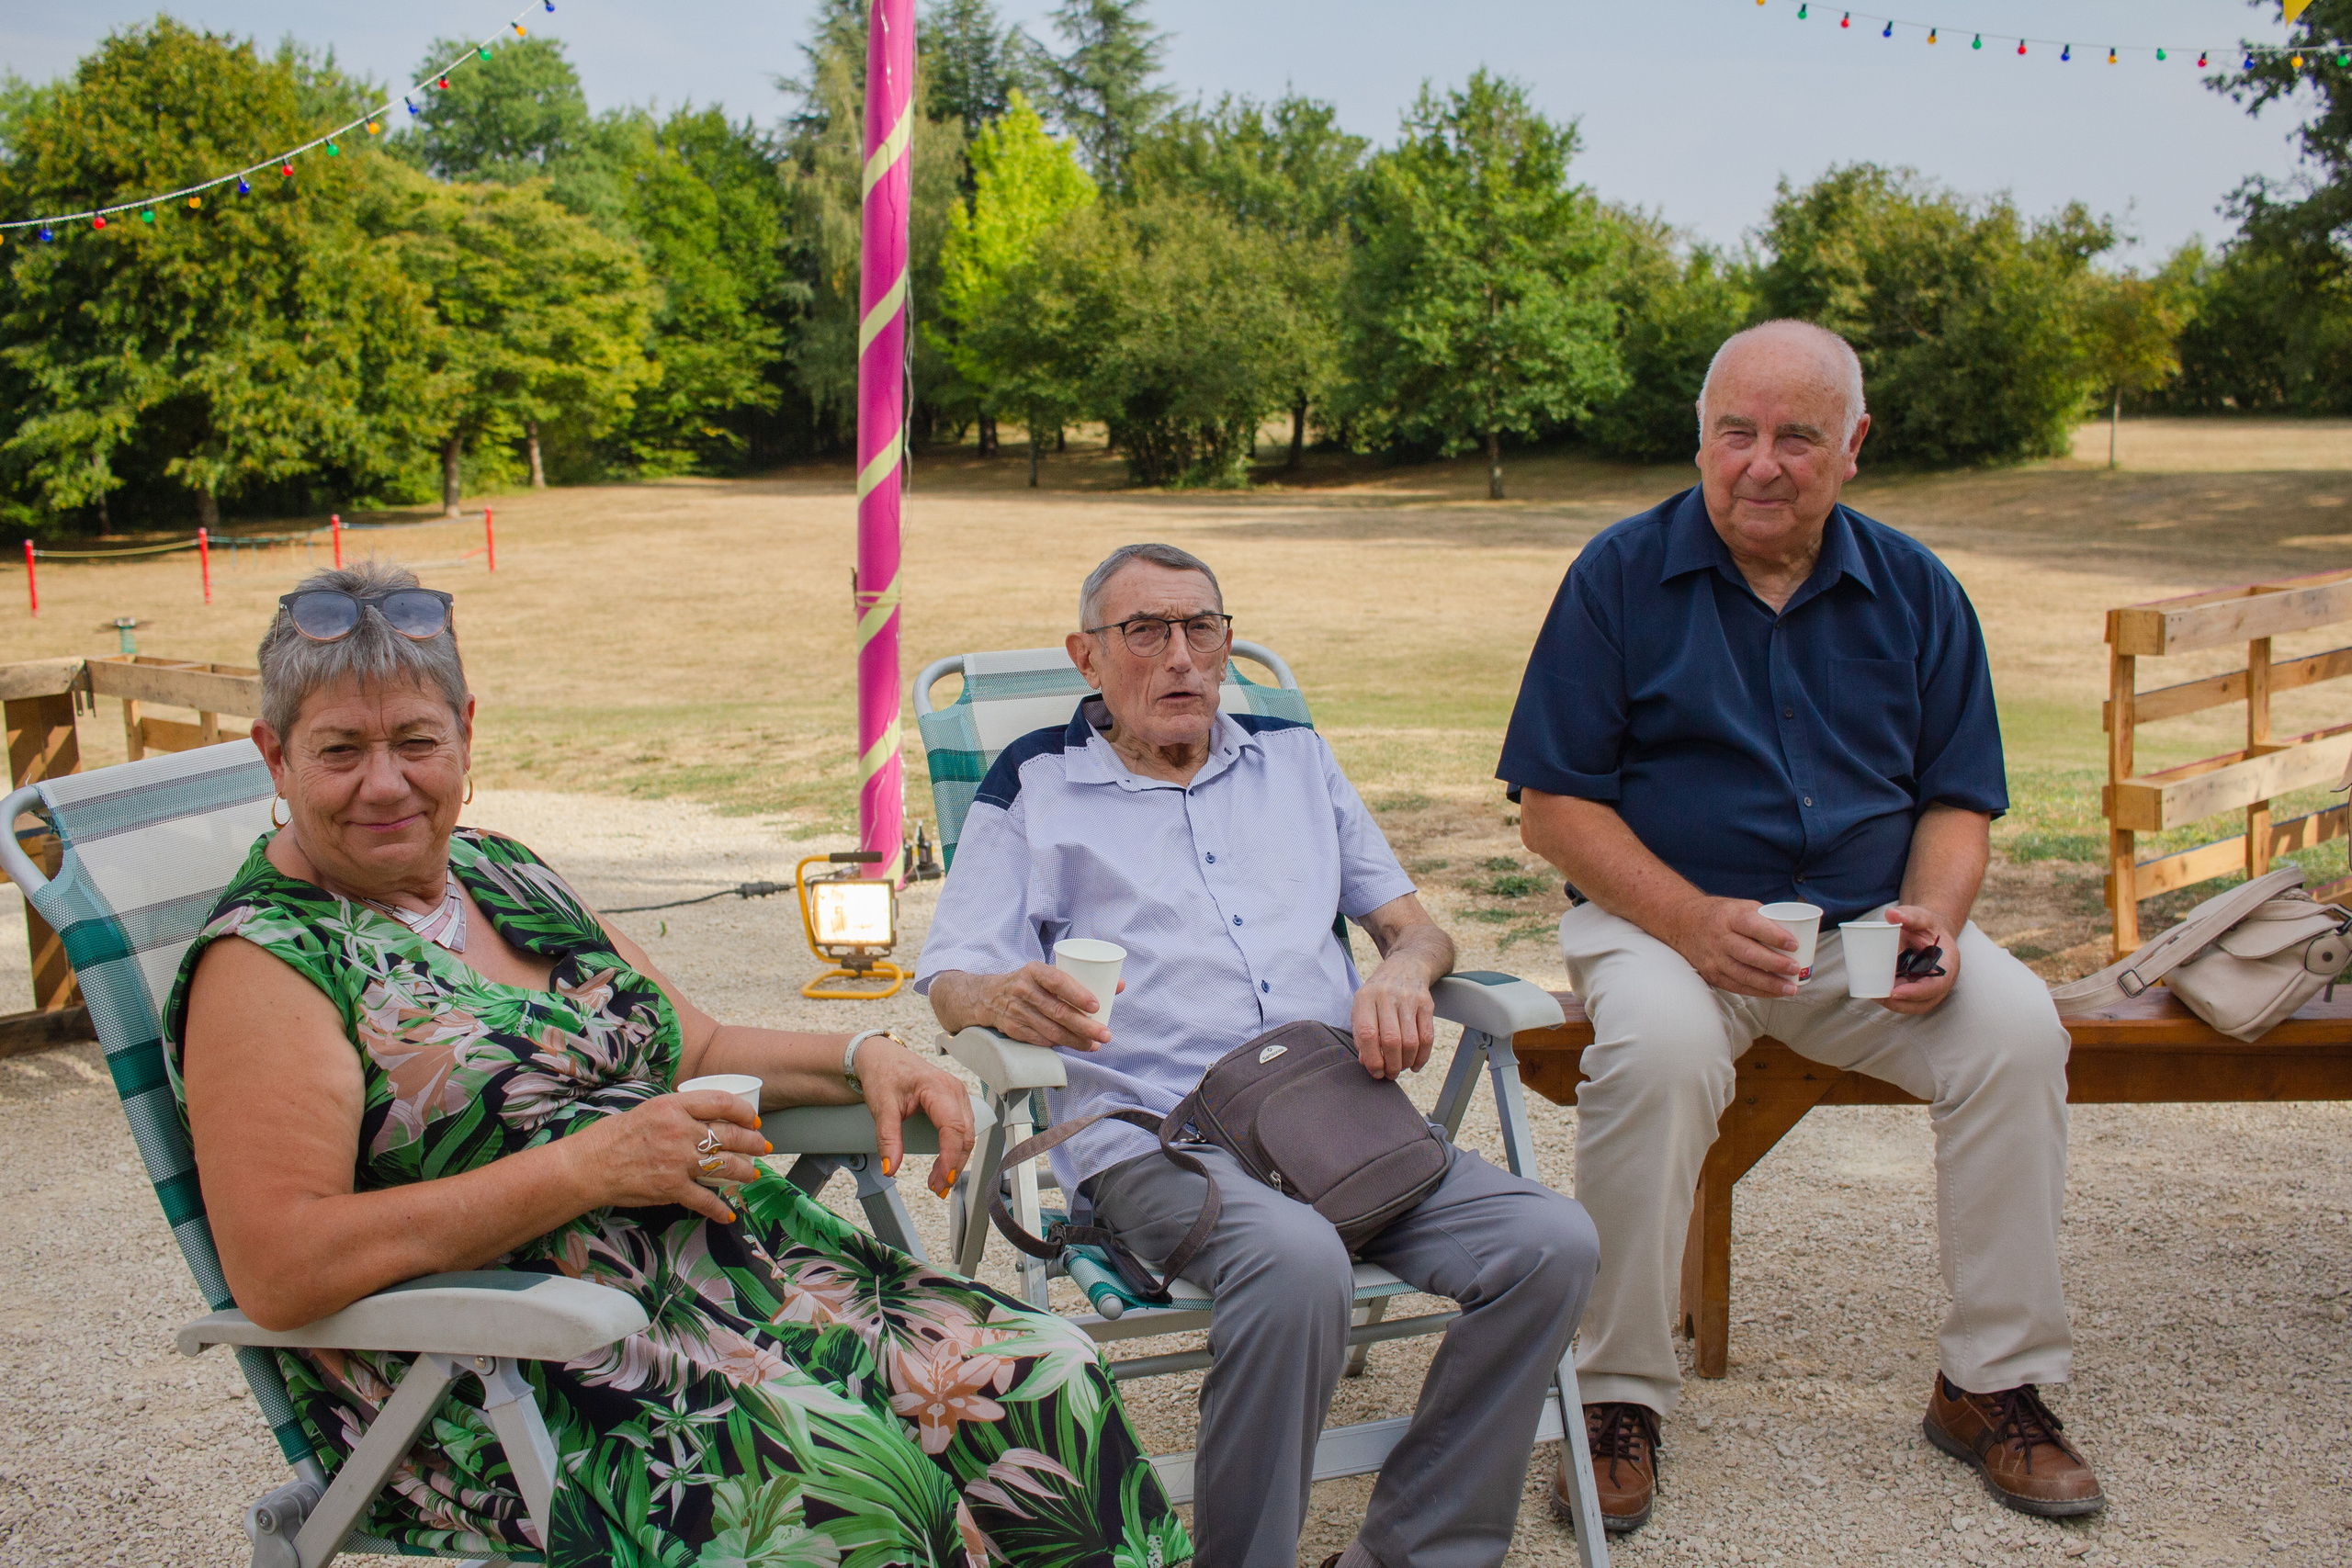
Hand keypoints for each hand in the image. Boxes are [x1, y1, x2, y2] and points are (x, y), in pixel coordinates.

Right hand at [568, 1089, 768, 1225]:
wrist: (589, 1165)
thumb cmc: (613, 1137)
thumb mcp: (649, 1110)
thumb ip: (677, 1112)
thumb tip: (703, 1117)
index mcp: (673, 1106)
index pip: (721, 1102)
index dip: (744, 1111)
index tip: (753, 1119)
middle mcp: (680, 1130)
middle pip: (729, 1134)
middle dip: (753, 1142)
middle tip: (762, 1146)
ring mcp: (678, 1160)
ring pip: (725, 1165)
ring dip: (744, 1171)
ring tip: (751, 1173)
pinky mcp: (672, 1187)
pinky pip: (705, 1200)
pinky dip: (720, 1209)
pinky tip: (728, 1213)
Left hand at [851, 1036, 977, 1198]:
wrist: (881, 1057)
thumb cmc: (883, 1074)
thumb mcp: (881, 1106)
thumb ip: (887, 1138)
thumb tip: (890, 1168)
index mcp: (939, 1088)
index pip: (953, 1128)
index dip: (950, 1157)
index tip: (941, 1179)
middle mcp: (954, 1090)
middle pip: (965, 1135)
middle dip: (954, 1165)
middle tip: (936, 1187)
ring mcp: (958, 1095)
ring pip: (967, 1134)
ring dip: (956, 1160)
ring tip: (938, 1180)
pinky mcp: (955, 1102)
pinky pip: (963, 1129)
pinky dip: (956, 1149)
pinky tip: (944, 1164)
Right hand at [972, 962, 1122, 1051]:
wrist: (988, 997)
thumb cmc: (1030, 983)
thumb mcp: (1047, 973)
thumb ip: (1080, 979)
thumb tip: (1119, 985)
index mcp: (1034, 971)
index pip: (1057, 981)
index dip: (1077, 994)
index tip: (1097, 1005)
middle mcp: (1023, 990)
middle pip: (1058, 1012)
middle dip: (1085, 1026)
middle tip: (1105, 1034)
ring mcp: (1017, 1012)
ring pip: (1051, 1031)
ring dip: (1076, 1040)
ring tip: (1095, 1045)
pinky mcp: (1014, 1030)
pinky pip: (1041, 1040)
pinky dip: (1060, 1045)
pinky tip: (1076, 1046)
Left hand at [1350, 964, 1435, 1079]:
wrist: (1406, 967)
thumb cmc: (1379, 993)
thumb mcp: (1362, 1006)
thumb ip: (1360, 1033)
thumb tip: (1366, 1062)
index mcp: (1365, 997)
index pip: (1367, 1034)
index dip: (1372, 1059)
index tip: (1375, 1072)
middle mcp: (1386, 996)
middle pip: (1391, 1040)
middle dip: (1391, 1065)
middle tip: (1390, 1074)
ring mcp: (1409, 999)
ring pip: (1411, 1041)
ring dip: (1406, 1062)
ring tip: (1401, 1068)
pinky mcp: (1427, 1003)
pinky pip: (1427, 1037)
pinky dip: (1422, 1056)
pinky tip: (1416, 1064)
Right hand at [1666, 895, 1802, 997]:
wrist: (1682, 923)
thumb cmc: (1720, 914)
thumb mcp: (1739, 906)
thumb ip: (1763, 918)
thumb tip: (1796, 932)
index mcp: (1729, 917)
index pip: (1753, 926)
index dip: (1774, 936)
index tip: (1794, 944)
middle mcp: (1719, 938)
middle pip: (1749, 954)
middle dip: (1775, 964)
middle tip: (1795, 968)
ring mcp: (1714, 958)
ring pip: (1743, 975)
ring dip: (1769, 984)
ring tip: (1790, 988)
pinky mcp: (1711, 973)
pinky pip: (1736, 986)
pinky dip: (1757, 991)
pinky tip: (1774, 992)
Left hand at [1878, 904, 1960, 1014]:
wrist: (1930, 930)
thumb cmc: (1927, 924)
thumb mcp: (1922, 917)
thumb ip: (1910, 915)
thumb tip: (1891, 914)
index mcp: (1948, 964)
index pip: (1936, 985)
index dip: (1917, 992)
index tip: (1895, 992)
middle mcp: (1941, 980)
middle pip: (1924, 1002)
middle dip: (1901, 1004)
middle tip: (1877, 996)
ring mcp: (1930, 987)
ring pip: (1914, 1005)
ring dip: (1894, 1004)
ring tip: (1873, 994)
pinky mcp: (1917, 988)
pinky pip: (1906, 999)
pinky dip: (1891, 999)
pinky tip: (1874, 991)